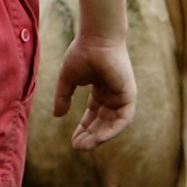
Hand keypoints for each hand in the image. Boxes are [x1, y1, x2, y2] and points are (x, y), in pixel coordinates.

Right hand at [55, 33, 134, 149]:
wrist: (96, 38)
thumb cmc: (82, 52)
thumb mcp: (68, 80)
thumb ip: (63, 97)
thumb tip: (57, 115)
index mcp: (101, 89)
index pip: (93, 115)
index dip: (83, 129)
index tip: (73, 142)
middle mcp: (112, 94)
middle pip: (102, 122)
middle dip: (90, 135)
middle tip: (77, 148)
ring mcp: (121, 95)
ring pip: (113, 124)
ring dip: (99, 136)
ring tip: (85, 146)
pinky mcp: (129, 95)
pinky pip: (123, 119)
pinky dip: (111, 130)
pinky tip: (98, 138)